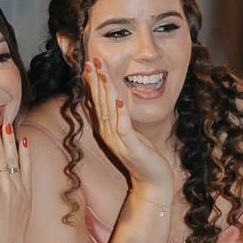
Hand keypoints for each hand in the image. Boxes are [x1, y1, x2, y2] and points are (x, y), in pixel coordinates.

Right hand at [83, 61, 178, 197]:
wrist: (152, 182)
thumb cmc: (142, 155)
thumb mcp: (127, 132)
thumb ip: (117, 117)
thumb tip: (107, 100)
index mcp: (106, 128)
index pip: (97, 101)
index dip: (94, 82)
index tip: (90, 64)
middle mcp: (108, 133)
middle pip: (100, 102)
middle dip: (97, 81)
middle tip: (92, 61)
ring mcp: (118, 142)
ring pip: (110, 111)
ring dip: (107, 90)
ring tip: (102, 72)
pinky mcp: (131, 148)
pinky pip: (124, 128)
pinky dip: (121, 113)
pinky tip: (120, 100)